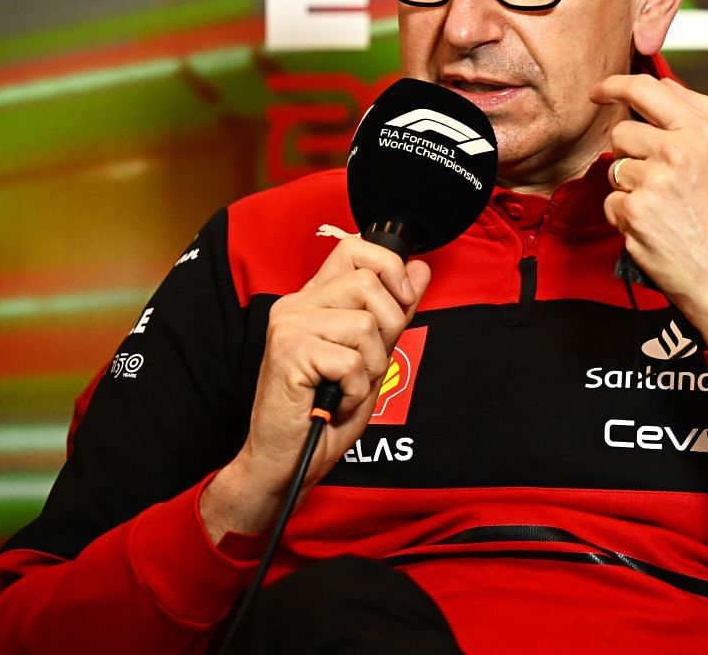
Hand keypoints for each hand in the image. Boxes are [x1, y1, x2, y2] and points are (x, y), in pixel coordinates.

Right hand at [201, 237, 429, 541]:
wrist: (288, 460)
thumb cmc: (326, 412)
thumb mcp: (372, 355)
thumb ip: (393, 311)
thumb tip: (420, 269)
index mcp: (315, 299)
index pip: (355, 248)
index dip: (390, 267)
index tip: (402, 299)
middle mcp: (297, 304)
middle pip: (368, 283)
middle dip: (388, 329)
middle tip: (365, 365)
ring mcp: (289, 325)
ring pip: (364, 324)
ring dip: (370, 367)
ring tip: (346, 387)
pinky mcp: (287, 351)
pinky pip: (351, 360)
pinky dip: (355, 389)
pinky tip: (334, 401)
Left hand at [593, 75, 707, 350]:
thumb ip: (702, 119)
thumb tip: (667, 88)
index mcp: (704, 131)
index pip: (647, 89)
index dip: (616, 86)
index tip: (601, 91)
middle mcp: (680, 150)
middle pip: (623, 132)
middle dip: (630, 154)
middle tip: (655, 180)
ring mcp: (655, 180)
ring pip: (615, 169)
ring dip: (630, 189)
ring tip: (664, 209)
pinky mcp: (635, 211)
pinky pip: (612, 202)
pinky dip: (627, 218)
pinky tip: (656, 229)